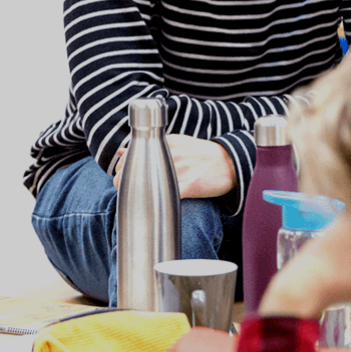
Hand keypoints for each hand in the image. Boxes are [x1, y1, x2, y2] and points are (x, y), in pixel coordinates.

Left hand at [114, 135, 235, 198]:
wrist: (229, 161)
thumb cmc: (201, 154)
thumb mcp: (175, 143)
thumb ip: (149, 147)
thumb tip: (121, 151)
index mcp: (164, 143)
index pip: (128, 156)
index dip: (120, 170)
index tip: (123, 179)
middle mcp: (168, 154)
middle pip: (131, 171)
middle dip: (122, 184)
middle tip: (127, 193)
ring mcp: (179, 169)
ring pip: (144, 185)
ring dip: (136, 196)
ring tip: (138, 201)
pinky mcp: (189, 185)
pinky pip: (165, 196)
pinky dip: (155, 204)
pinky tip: (153, 208)